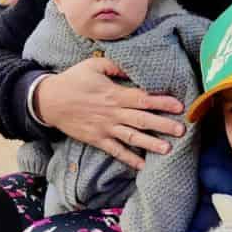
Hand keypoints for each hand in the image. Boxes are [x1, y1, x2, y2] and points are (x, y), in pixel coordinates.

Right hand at [33, 57, 184, 169]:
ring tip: (168, 149)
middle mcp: (112, 113)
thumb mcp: (94, 65)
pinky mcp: (97, 139)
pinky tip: (141, 165)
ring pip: (132, 137)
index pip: (143, 98)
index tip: (179, 105)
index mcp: (114, 94)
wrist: (49, 101)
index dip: (162, 102)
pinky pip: (115, 151)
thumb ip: (116, 66)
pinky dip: (128, 158)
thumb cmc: (73, 80)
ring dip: (150, 144)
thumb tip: (135, 68)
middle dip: (163, 125)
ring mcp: (105, 128)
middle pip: (142, 119)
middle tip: (182, 130)